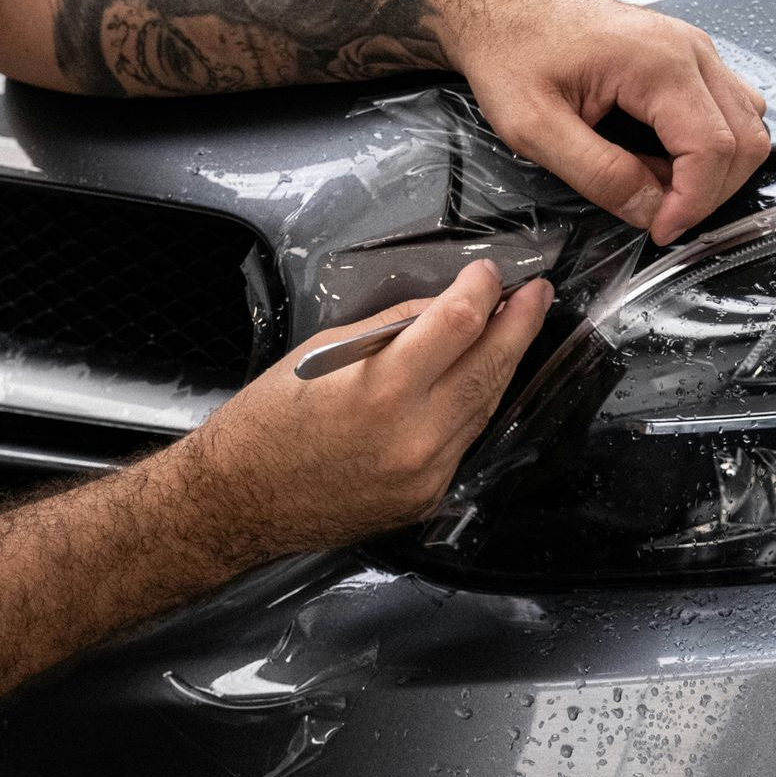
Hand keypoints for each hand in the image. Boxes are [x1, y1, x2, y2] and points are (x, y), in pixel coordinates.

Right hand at [166, 260, 552, 556]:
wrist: (238, 504)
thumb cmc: (265, 422)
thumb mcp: (321, 353)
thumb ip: (389, 330)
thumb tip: (442, 308)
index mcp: (383, 390)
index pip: (460, 324)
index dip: (482, 290)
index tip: (488, 272)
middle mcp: (416, 436)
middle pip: (490, 366)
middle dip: (518, 324)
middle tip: (537, 294)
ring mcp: (428, 474)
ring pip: (486, 406)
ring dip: (503, 364)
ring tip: (515, 330)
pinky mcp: (428, 497)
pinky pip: (464, 440)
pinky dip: (473, 405)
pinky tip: (476, 380)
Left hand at [444, 0, 769, 244]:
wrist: (500, 12)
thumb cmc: (510, 55)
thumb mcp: (535, 128)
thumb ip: (597, 174)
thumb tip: (650, 210)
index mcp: (658, 62)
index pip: (714, 148)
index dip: (694, 202)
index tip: (660, 230)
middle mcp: (689, 48)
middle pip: (745, 138)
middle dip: (708, 192)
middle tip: (659, 216)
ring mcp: (692, 48)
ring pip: (745, 123)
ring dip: (714, 170)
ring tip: (655, 186)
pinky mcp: (684, 56)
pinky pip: (725, 108)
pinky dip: (707, 145)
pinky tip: (659, 158)